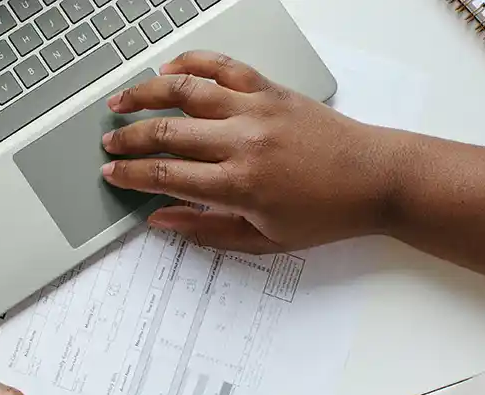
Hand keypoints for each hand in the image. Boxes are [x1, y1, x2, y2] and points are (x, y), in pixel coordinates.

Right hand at [102, 50, 413, 253]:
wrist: (375, 179)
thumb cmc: (326, 213)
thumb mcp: (264, 240)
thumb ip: (206, 231)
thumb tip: (161, 219)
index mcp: (239, 185)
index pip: (165, 175)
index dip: (130, 174)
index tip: (111, 174)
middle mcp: (243, 142)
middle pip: (166, 132)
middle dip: (128, 138)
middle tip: (109, 144)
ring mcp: (256, 109)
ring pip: (185, 91)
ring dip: (145, 93)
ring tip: (121, 101)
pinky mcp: (271, 89)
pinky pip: (223, 67)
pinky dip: (192, 63)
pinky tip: (169, 70)